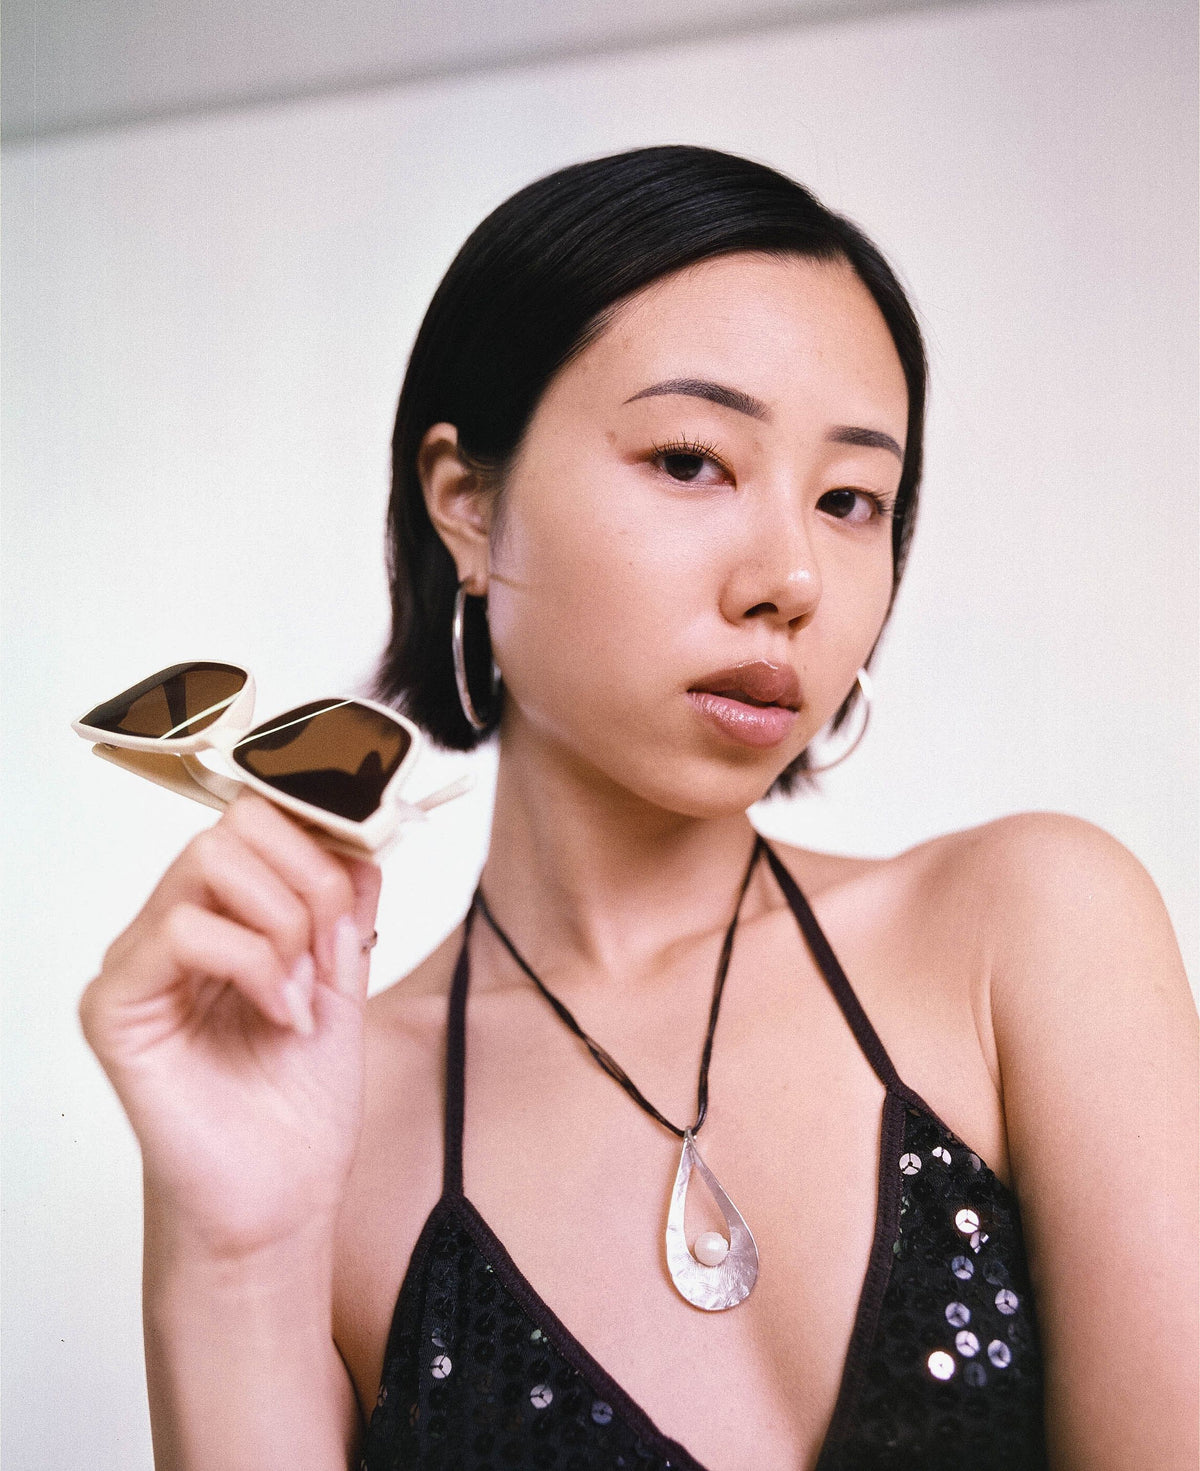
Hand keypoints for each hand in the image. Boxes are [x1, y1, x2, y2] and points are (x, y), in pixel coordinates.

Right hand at [79, 790, 381, 1257]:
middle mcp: (169, 932)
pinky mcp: (116, 1008)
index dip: (316, 840)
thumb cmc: (300, 1108)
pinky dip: (255, 964)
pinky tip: (283, 1016)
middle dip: (306, 881)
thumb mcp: (344, 984)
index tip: (353, 897)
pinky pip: (183, 930)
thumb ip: (344, 910)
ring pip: (208, 863)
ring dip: (285, 925)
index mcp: (221, 921)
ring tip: (304, 996)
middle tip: (328, 953)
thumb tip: (358, 839)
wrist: (281, 1202)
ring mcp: (138, 966)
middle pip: (231, 829)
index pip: (254, 823)